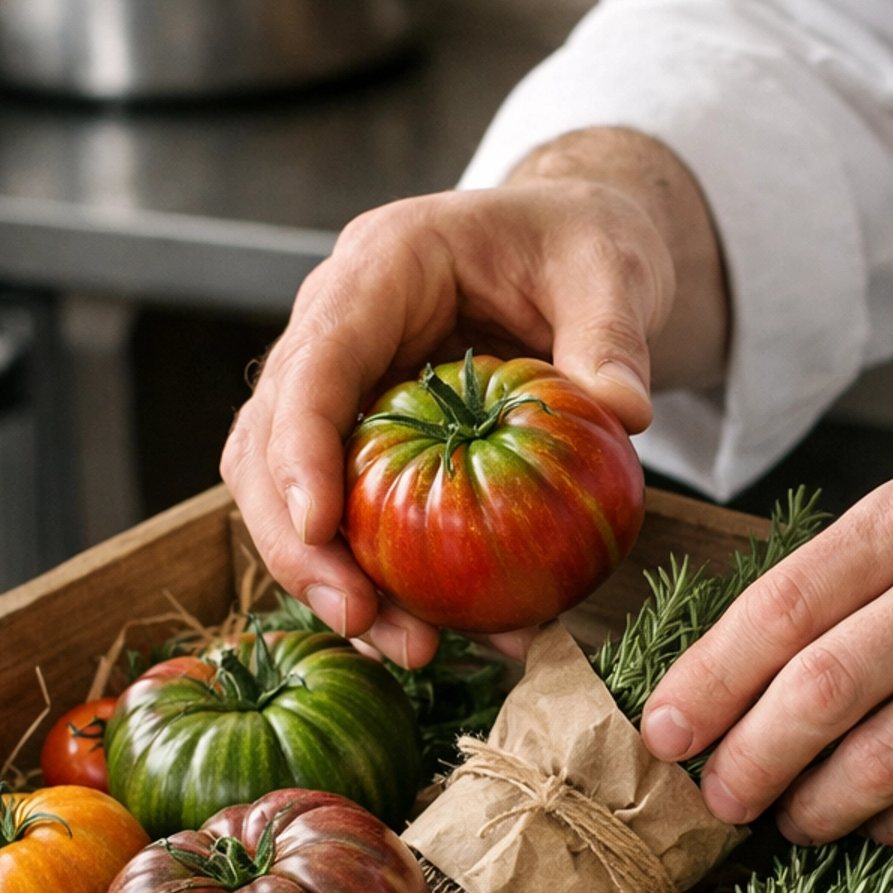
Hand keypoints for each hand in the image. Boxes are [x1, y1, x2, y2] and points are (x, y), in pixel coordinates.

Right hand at [222, 130, 726, 665]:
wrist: (573, 247)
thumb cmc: (583, 243)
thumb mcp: (612, 270)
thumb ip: (613, 336)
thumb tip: (624, 413)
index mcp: (380, 265)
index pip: (313, 362)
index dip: (300, 448)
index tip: (321, 528)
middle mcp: (335, 325)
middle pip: (268, 441)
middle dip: (299, 542)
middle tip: (363, 622)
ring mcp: (340, 383)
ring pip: (283, 490)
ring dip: (330, 577)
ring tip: (407, 649)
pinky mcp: (361, 434)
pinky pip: (341, 512)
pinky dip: (376, 578)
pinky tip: (435, 636)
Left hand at [640, 426, 892, 843]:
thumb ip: (862, 570)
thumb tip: (739, 666)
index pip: (780, 606)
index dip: (706, 681)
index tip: (662, 732)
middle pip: (813, 693)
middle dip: (743, 762)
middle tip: (714, 799)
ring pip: (876, 761)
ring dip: (812, 808)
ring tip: (788, 820)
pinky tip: (873, 827)